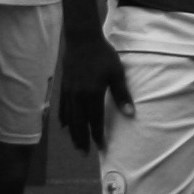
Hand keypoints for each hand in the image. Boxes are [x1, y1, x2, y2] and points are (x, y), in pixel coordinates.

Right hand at [58, 26, 131, 152]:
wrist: (82, 40)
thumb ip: (122, 95)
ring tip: (76, 144)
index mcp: (92, 95)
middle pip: (79, 124)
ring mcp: (69, 93)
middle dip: (82, 140)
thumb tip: (131, 114)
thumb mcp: (117, 74)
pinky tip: (65, 126)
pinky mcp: (64, 87)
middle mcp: (78, 97)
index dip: (97, 135)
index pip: (95, 120)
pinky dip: (64, 119)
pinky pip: (62, 108)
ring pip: (69, 118)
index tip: (101, 147)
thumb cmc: (103, 56)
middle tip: (84, 153)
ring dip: (73, 133)